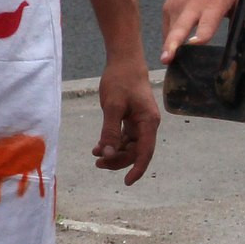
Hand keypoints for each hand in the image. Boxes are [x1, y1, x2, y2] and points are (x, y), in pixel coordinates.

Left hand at [93, 56, 159, 183]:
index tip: (126, 182)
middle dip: (118, 160)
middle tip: (98, 163)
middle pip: (135, 151)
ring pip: (129, 146)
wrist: (124, 61)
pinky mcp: (132, 119)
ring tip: (95, 155)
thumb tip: (107, 154)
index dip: (137, 169)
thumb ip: (110, 131)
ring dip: (114, 153)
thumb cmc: (121, 80)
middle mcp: (147, 125)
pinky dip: (112, 143)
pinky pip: (124, 138)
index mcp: (148, 122)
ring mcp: (140, 122)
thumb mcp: (112, 106)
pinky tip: (98, 146)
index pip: (145, 152)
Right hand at [159, 0, 242, 63]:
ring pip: (170, 29)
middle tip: (167, 59)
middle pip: (180, 28)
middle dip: (172, 44)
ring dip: (168, 46)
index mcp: (214, 4)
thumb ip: (237, 19)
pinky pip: (167, 26)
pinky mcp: (168, 4)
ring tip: (168, 60)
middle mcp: (193, 4)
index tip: (194, 46)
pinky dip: (168, 37)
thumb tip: (239, 43)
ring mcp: (178, 4)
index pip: (205, 25)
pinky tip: (172, 47)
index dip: (200, 38)